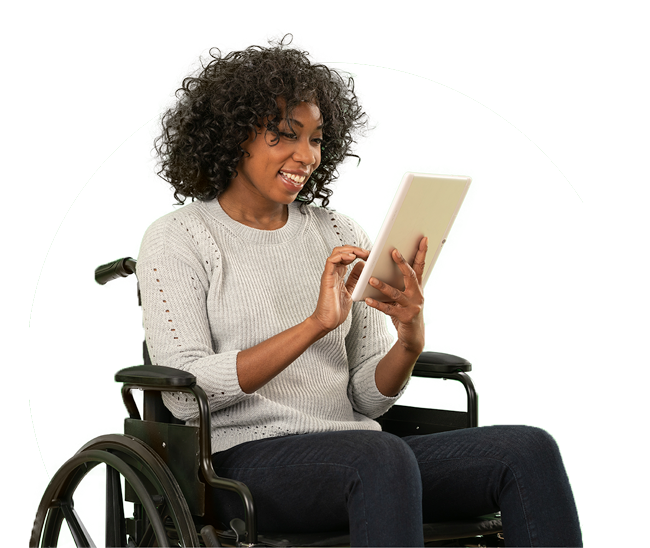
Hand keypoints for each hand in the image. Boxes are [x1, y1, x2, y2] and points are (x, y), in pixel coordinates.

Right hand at [311, 246, 369, 332]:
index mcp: (339, 275)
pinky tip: (352, 257)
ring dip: (350, 250)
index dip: (358, 253)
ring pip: (336, 253)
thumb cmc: (337, 310)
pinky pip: (331, 261)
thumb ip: (355, 278)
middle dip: (356, 249)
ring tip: (362, 253)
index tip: (370, 255)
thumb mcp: (351, 291)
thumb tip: (362, 265)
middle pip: (342, 251)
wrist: (327, 322)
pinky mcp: (326, 278)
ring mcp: (329, 274)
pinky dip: (342, 256)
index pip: (347, 256)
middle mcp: (333, 272)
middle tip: (368, 252)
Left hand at [365, 237, 427, 353]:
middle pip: (409, 275)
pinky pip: (388, 309)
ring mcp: (412, 306)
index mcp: (417, 286)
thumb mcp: (406, 295)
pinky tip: (368, 300)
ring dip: (382, 285)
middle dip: (401, 263)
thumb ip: (400, 282)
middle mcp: (417, 294)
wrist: (413, 336)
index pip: (420, 266)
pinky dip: (377, 304)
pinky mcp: (405, 317)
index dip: (422, 252)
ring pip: (395, 293)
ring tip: (371, 279)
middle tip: (393, 252)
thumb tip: (386, 265)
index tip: (423, 239)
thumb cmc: (406, 312)